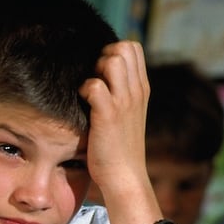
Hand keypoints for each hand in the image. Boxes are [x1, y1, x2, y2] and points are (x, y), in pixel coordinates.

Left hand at [79, 40, 150, 200]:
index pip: (133, 47)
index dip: (112, 51)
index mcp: (141, 89)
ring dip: (95, 70)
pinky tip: (82, 104)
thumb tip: (99, 76)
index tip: (101, 72)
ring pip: (112, 59)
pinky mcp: (108, 115)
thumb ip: (119, 93)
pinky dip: (84, 90)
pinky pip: (94, 85)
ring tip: (90, 92)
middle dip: (103, 56)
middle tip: (94, 80)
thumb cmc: (118, 148)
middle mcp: (135, 91)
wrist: (124, 177)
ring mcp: (124, 102)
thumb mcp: (127, 115)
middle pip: (123, 47)